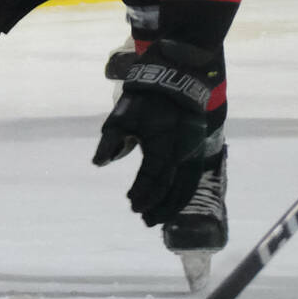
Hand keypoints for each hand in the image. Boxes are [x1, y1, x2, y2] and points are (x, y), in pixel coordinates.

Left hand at [93, 41, 221, 224]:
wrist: (174, 78)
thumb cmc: (145, 98)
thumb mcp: (121, 117)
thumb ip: (110, 141)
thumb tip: (99, 163)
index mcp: (162, 149)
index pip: (152, 180)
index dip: (141, 194)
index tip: (130, 203)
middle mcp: (181, 154)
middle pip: (172, 190)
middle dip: (158, 207)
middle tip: (144, 220)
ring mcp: (193, 151)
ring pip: (187, 187)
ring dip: (173, 204)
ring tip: (158, 218)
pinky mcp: (198, 148)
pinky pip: (193, 177)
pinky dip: (184, 192)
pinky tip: (175, 200)